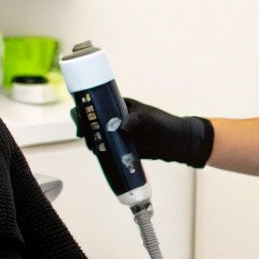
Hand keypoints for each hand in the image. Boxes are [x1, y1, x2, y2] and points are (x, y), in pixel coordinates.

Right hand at [68, 98, 212, 167]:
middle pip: (93, 121)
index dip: (85, 109)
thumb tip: (121, 126)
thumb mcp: (150, 120)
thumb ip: (137, 121)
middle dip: (86, 127)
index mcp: (119, 105)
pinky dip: (99, 151)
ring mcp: (117, 133)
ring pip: (97, 135)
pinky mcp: (121, 147)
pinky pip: (105, 148)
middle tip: (87, 137)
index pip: (97, 104)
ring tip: (93, 147)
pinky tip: (98, 155)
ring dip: (91, 140)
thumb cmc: (164, 126)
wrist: (177, 143)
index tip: (81, 118)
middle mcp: (115, 118)